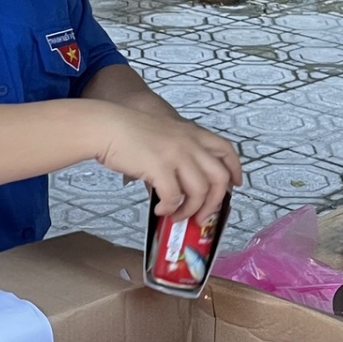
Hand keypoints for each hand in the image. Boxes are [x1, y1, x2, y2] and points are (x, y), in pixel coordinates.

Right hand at [91, 103, 242, 221]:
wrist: (108, 125)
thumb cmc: (130, 132)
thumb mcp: (165, 136)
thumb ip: (179, 156)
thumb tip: (183, 190)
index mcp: (192, 134)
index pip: (226, 150)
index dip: (235, 170)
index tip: (235, 185)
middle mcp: (189, 143)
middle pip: (219, 177)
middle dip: (214, 202)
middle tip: (203, 216)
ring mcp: (176, 154)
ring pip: (200, 191)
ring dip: (190, 210)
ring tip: (177, 216)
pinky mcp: (160, 166)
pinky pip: (174, 196)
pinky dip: (169, 208)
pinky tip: (161, 210)